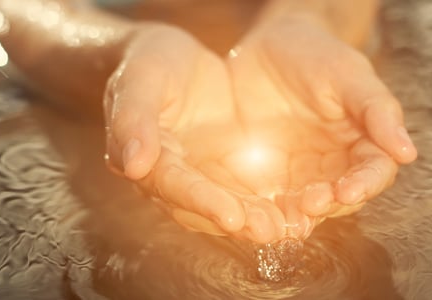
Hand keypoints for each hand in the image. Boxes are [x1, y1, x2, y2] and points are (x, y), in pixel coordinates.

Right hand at [104, 25, 287, 242]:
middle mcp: (173, 177)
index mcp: (146, 157)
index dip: (200, 201)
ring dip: (256, 220)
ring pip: (228, 206)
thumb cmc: (151, 61)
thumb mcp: (141, 79)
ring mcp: (201, 177)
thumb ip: (135, 118)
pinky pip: (249, 192)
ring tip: (289, 227)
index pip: (172, 185)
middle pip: (202, 208)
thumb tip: (132, 165)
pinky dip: (272, 202)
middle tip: (269, 231)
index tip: (231, 216)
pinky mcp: (227, 172)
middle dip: (236, 221)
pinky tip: (299, 209)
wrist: (173, 57)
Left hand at [225, 17, 417, 238]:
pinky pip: (272, 198)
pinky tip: (258, 211)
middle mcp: (336, 164)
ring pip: (308, 204)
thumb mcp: (348, 74)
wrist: (269, 47)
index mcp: (364, 141)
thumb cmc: (316, 54)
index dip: (365, 185)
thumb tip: (408, 152)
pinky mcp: (270, 175)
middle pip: (342, 196)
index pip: (374, 172)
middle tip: (312, 204)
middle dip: (330, 204)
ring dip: (300, 214)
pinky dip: (269, 209)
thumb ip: (377, 110)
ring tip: (287, 216)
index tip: (349, 191)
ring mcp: (302, 172)